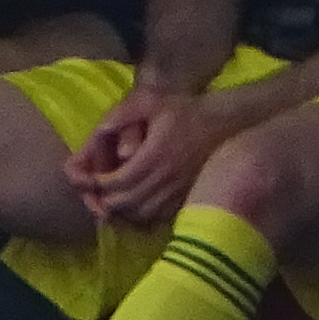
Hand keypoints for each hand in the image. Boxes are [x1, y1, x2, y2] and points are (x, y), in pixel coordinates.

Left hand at [68, 84, 226, 227]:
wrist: (224, 123)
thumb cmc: (184, 110)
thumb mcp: (150, 101)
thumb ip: (121, 115)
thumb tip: (97, 133)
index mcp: (154, 155)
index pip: (117, 181)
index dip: (100, 184)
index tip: (94, 179)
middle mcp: (166, 178)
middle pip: (125, 202)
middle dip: (105, 200)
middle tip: (98, 193)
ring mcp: (178, 192)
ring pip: (140, 215)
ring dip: (122, 212)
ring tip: (113, 201)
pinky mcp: (186, 199)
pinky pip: (158, 218)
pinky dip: (141, 218)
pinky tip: (135, 208)